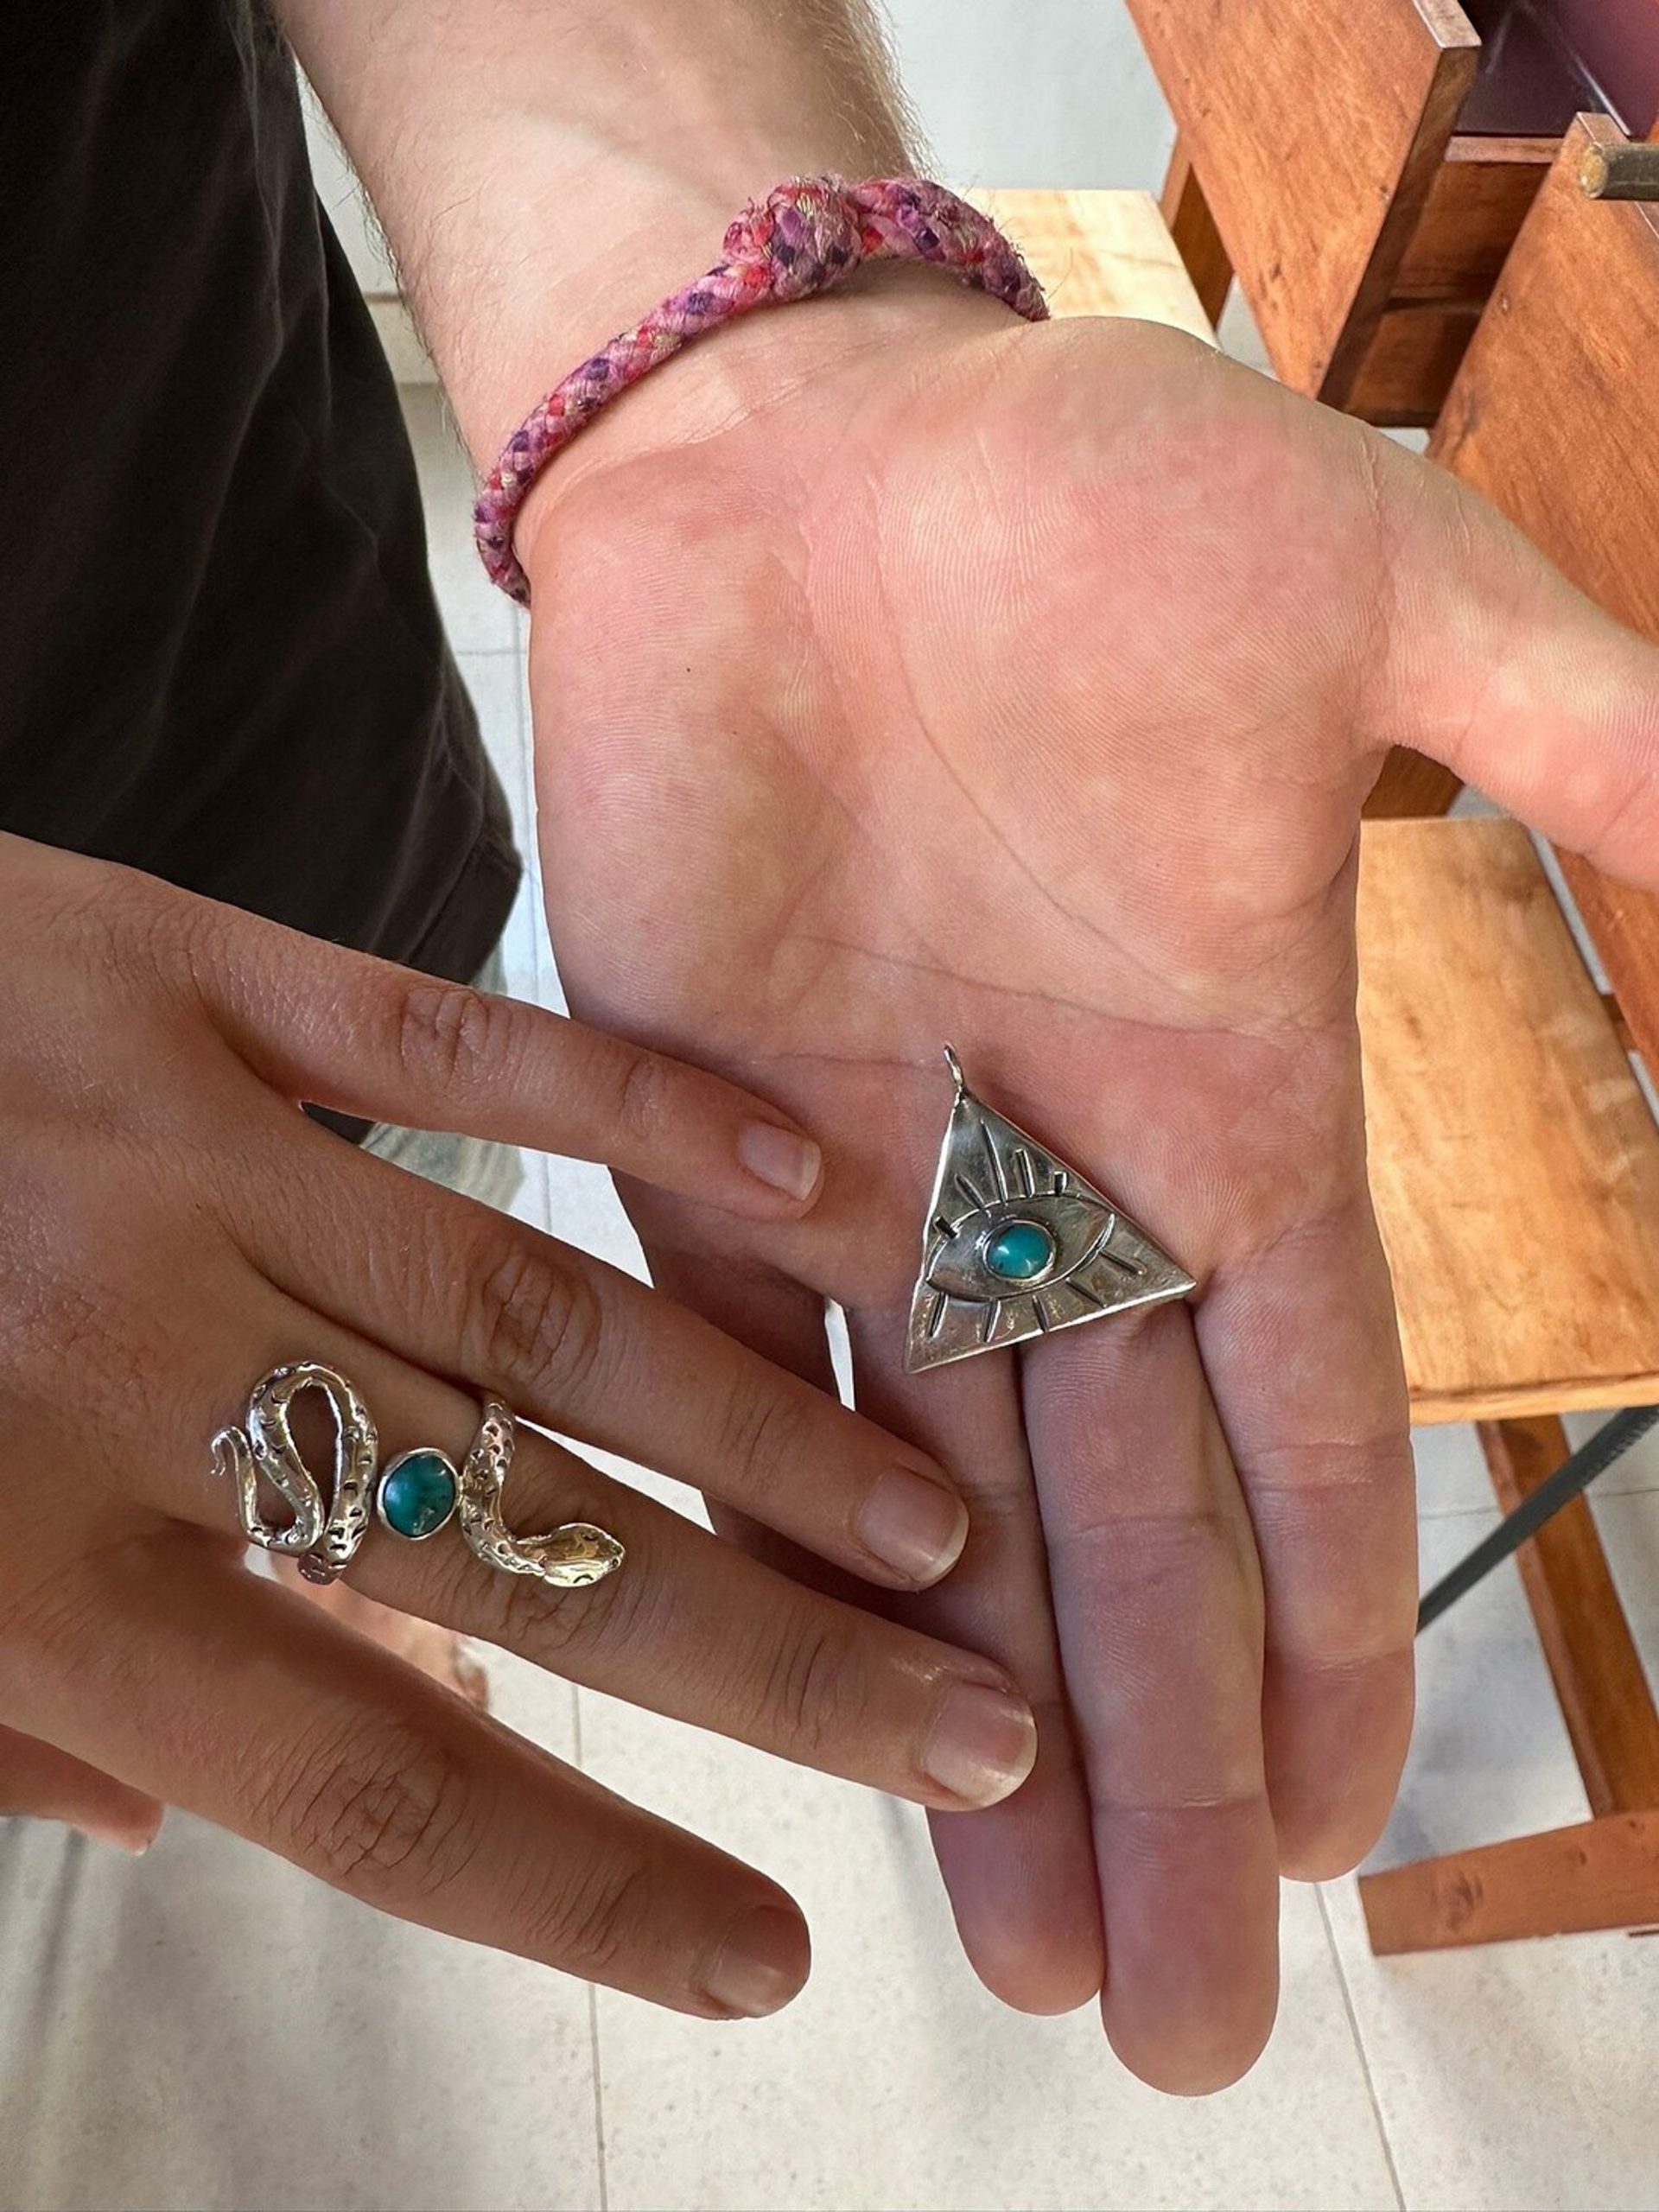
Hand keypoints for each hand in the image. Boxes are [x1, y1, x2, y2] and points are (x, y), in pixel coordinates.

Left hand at [0, 831, 1040, 2014]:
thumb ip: (30, 1729)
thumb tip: (267, 1781)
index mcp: (14, 1563)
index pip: (367, 1774)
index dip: (588, 1882)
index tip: (772, 1950)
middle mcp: (130, 1367)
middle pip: (513, 1554)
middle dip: (766, 1671)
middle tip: (968, 1738)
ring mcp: (178, 1142)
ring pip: (527, 1314)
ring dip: (755, 1431)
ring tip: (928, 1530)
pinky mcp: (183, 963)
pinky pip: (451, 1042)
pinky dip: (634, 1113)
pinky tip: (800, 1181)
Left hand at [521, 281, 1658, 2085]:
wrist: (805, 435)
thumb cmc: (1098, 486)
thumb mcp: (1391, 597)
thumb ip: (1576, 747)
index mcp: (1230, 1093)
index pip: (1298, 1425)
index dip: (1315, 1636)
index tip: (1329, 1836)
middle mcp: (1053, 1177)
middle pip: (1119, 1533)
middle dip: (1147, 1768)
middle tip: (1179, 2011)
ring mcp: (861, 1166)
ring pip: (922, 1501)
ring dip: (963, 1716)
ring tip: (1010, 1944)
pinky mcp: (678, 1118)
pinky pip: (711, 1359)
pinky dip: (748, 1519)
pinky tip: (797, 1694)